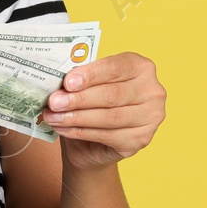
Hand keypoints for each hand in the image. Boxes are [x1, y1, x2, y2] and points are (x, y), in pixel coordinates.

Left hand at [40, 51, 165, 170]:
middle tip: (54, 102)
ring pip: (109, 117)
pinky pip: (107, 136)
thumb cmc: (92, 102)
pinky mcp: (141, 140)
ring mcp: (151, 117)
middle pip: (112, 94)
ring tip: (53, 116)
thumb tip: (62, 84)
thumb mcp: (87, 84)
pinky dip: (80, 132)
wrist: (96, 140)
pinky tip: (63, 129)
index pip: (115, 67)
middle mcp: (153, 91)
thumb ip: (80, 79)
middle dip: (79, 99)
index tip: (68, 82)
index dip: (90, 75)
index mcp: (141, 67)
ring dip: (76, 117)